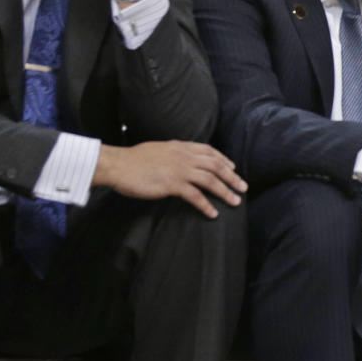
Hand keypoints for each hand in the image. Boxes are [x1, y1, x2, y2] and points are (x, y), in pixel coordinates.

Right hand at [94, 141, 247, 217]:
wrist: (118, 165)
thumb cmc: (133, 160)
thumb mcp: (158, 150)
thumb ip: (172, 154)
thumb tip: (179, 160)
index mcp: (180, 146)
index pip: (208, 150)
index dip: (223, 159)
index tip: (232, 167)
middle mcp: (183, 156)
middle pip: (215, 165)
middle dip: (231, 177)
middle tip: (243, 187)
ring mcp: (179, 169)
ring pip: (210, 180)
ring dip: (225, 191)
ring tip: (235, 201)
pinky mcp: (172, 184)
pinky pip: (195, 196)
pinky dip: (206, 205)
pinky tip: (213, 213)